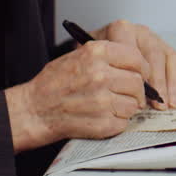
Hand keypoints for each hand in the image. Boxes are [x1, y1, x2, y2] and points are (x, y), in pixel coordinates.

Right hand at [5, 39, 149, 150]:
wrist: (34, 110)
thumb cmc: (53, 84)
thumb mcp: (78, 56)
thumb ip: (107, 56)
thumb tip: (138, 62)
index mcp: (96, 53)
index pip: (136, 56)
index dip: (142, 67)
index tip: (141, 73)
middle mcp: (100, 74)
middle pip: (138, 82)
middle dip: (136, 90)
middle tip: (127, 93)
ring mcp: (102, 100)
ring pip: (134, 104)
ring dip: (126, 107)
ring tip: (109, 105)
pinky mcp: (103, 122)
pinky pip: (124, 121)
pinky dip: (117, 121)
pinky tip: (102, 116)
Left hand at [92, 19, 175, 108]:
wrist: (95, 50)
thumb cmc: (92, 59)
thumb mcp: (88, 60)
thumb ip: (97, 70)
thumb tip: (108, 93)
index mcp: (119, 29)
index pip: (132, 50)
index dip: (135, 74)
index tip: (133, 93)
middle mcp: (138, 31)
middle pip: (152, 53)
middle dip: (155, 81)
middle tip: (153, 102)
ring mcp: (152, 37)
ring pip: (166, 57)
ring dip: (167, 84)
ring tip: (164, 104)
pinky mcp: (163, 46)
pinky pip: (173, 62)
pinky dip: (175, 83)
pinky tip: (173, 100)